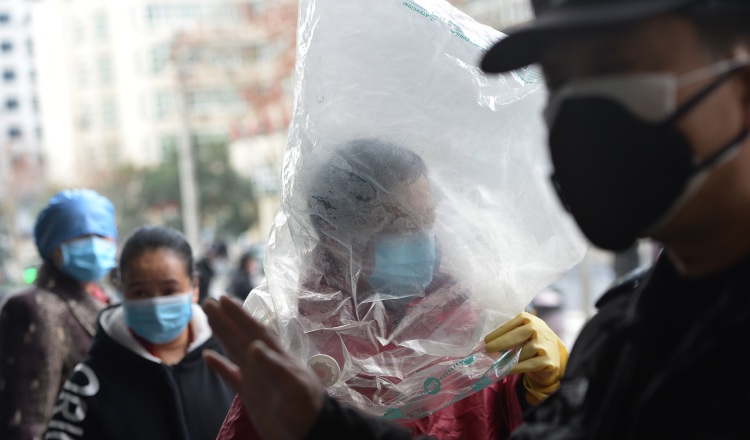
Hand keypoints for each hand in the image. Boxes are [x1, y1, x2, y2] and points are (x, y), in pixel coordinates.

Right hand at [203, 296, 324, 439]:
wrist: (309, 432)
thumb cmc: (306, 408)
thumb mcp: (293, 386)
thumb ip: (274, 366)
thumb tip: (254, 345)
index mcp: (276, 356)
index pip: (255, 330)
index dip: (239, 314)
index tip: (223, 299)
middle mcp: (264, 362)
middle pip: (241, 335)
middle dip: (226, 318)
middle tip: (208, 302)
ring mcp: (256, 377)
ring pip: (235, 349)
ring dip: (222, 334)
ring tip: (209, 317)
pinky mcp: (250, 393)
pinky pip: (231, 375)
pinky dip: (219, 366)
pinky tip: (208, 356)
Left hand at [484, 311, 567, 404]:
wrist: (552, 355)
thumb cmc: (530, 341)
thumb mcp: (521, 332)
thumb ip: (508, 332)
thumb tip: (488, 342)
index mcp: (529, 319)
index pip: (512, 324)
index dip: (498, 332)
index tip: (486, 340)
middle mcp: (539, 329)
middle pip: (519, 334)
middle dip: (502, 342)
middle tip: (488, 349)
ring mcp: (546, 345)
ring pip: (524, 351)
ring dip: (509, 358)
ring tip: (498, 362)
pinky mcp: (549, 360)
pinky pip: (530, 364)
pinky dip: (517, 367)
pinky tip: (507, 370)